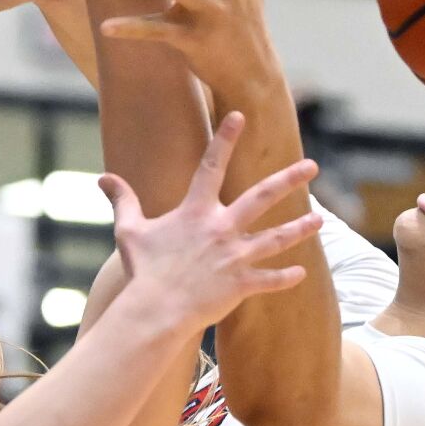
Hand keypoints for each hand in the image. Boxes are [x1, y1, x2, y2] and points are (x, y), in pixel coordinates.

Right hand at [100, 112, 317, 334]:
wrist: (155, 310)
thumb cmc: (143, 271)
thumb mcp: (130, 232)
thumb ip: (123, 201)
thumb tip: (103, 178)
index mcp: (196, 212)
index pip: (212, 165)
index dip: (225, 138)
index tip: (240, 115)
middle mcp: (221, 229)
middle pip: (262, 197)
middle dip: (289, 179)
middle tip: (312, 166)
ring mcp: (234, 257)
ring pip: (276, 238)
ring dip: (300, 228)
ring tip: (320, 220)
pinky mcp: (240, 285)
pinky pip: (269, 280)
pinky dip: (286, 278)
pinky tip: (301, 272)